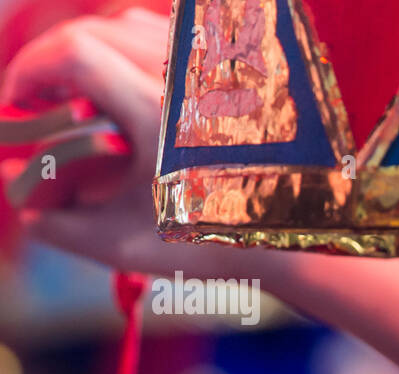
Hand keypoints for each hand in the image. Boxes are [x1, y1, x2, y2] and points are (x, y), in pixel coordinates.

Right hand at [0, 8, 255, 278]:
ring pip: (134, 25)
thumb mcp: (130, 247)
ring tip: (79, 94)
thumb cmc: (217, 247)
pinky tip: (129, 88)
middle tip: (38, 100)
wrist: (294, 241)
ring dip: (95, 49)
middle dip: (53, 60)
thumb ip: (66, 229)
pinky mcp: (235, 73)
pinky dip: (139, 49)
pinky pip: (174, 37)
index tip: (17, 104)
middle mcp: (190, 78)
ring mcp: (216, 71)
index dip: (30, 71)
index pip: (75, 52)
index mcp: (159, 111)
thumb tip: (27, 211)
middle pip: (97, 30)